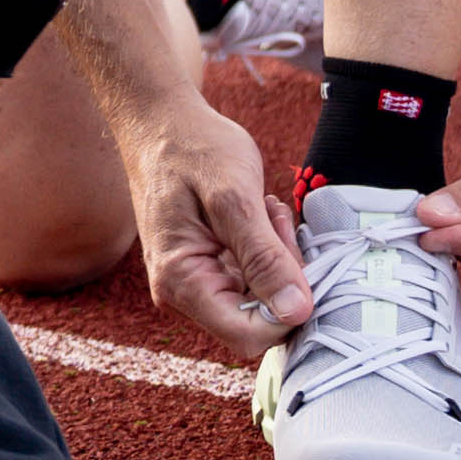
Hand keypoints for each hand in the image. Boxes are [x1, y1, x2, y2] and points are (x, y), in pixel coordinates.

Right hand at [126, 87, 311, 350]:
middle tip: (277, 221)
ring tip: (267, 211)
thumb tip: (297, 312)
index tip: (297, 261)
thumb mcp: (235, 199)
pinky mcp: (208, 269)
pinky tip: (261, 214)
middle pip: (257, 320)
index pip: (248, 336)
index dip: (286, 312)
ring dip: (277, 260)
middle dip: (282, 278)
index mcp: (181, 283)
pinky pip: (252, 279)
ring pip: (259, 299)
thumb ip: (265, 259)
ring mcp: (195, 283)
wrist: (163, 123)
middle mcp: (183, 294)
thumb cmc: (193, 151)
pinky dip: (268, 251)